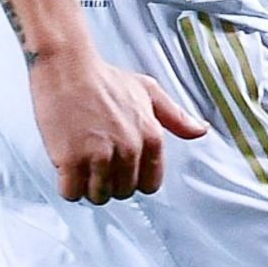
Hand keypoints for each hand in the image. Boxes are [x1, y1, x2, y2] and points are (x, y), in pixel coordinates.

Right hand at [28, 50, 210, 203]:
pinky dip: (68, 185)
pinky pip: (72, 193)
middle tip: (96, 161)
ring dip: (87, 185)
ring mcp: (100, 155)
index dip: (134, 179)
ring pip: (98, 196)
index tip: (121, 167)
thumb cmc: (105, 80)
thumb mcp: (149, 92)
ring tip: (81, 162)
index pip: (150, 184)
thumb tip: (201, 130)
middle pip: (123, 192)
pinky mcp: (71, 160)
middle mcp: (130, 149)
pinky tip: (66, 165)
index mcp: (152, 136)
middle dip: (109, 182)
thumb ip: (176, 117)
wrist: (67, 70)